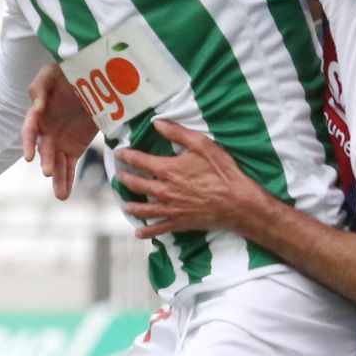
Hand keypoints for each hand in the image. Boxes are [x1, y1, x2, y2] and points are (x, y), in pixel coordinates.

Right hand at [22, 63, 96, 200]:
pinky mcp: (74, 148)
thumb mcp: (51, 73)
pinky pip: (69, 166)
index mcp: (38, 114)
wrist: (91, 77)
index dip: (28, 143)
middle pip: (44, 149)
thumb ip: (39, 88)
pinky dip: (67, 180)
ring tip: (60, 195)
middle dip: (46, 161)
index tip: (28, 157)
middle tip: (48, 172)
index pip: (30, 130)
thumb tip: (36, 107)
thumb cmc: (66, 72)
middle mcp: (46, 131)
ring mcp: (59, 141)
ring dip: (57, 178)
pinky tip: (64, 194)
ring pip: (56, 163)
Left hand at [116, 119, 258, 237]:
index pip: (139, 160)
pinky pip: (158, 228)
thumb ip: (177, 133)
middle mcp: (163, 190)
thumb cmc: (221, 172)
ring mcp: (170, 208)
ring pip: (143, 209)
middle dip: (126, 179)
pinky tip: (139, 232)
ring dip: (132, 205)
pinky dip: (146, 231)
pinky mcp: (179, 222)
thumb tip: (157, 123)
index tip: (119, 152)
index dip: (126, 155)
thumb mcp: (202, 145)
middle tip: (120, 176)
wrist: (236, 202)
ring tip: (125, 203)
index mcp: (167, 169)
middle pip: (136, 185)